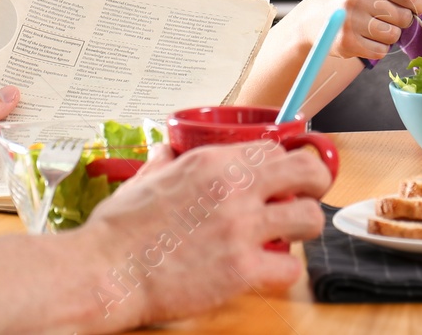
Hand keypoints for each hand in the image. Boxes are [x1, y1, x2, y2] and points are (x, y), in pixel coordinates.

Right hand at [73, 140, 332, 330]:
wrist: (106, 271)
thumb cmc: (119, 231)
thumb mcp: (144, 178)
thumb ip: (165, 161)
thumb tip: (169, 151)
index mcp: (211, 162)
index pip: (274, 149)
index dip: (284, 163)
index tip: (284, 176)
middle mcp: (234, 188)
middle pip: (307, 172)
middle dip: (315, 184)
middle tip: (306, 197)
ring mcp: (241, 229)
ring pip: (310, 219)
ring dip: (303, 229)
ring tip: (287, 237)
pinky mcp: (242, 270)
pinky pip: (290, 269)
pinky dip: (282, 272)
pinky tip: (265, 271)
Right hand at [299, 0, 421, 60]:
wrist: (311, 19)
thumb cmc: (346, 0)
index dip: (418, 5)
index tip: (412, 7)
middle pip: (404, 18)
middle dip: (399, 21)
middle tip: (382, 18)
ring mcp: (352, 21)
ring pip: (393, 36)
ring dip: (388, 36)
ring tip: (372, 29)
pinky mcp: (347, 42)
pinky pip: (380, 51)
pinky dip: (376, 48)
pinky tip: (364, 39)